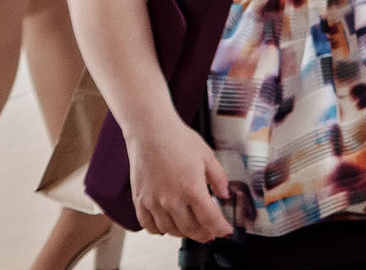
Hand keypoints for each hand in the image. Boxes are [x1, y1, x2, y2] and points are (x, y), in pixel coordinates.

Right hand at [130, 114, 232, 239]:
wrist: (151, 132)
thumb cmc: (179, 140)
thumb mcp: (208, 156)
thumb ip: (219, 178)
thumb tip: (224, 194)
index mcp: (192, 189)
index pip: (209, 219)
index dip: (220, 228)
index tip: (225, 231)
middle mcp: (171, 200)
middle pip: (190, 229)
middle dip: (204, 234)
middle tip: (211, 233)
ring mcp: (153, 202)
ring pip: (170, 230)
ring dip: (184, 233)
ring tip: (192, 229)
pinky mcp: (139, 201)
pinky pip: (149, 225)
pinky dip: (161, 230)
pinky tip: (168, 226)